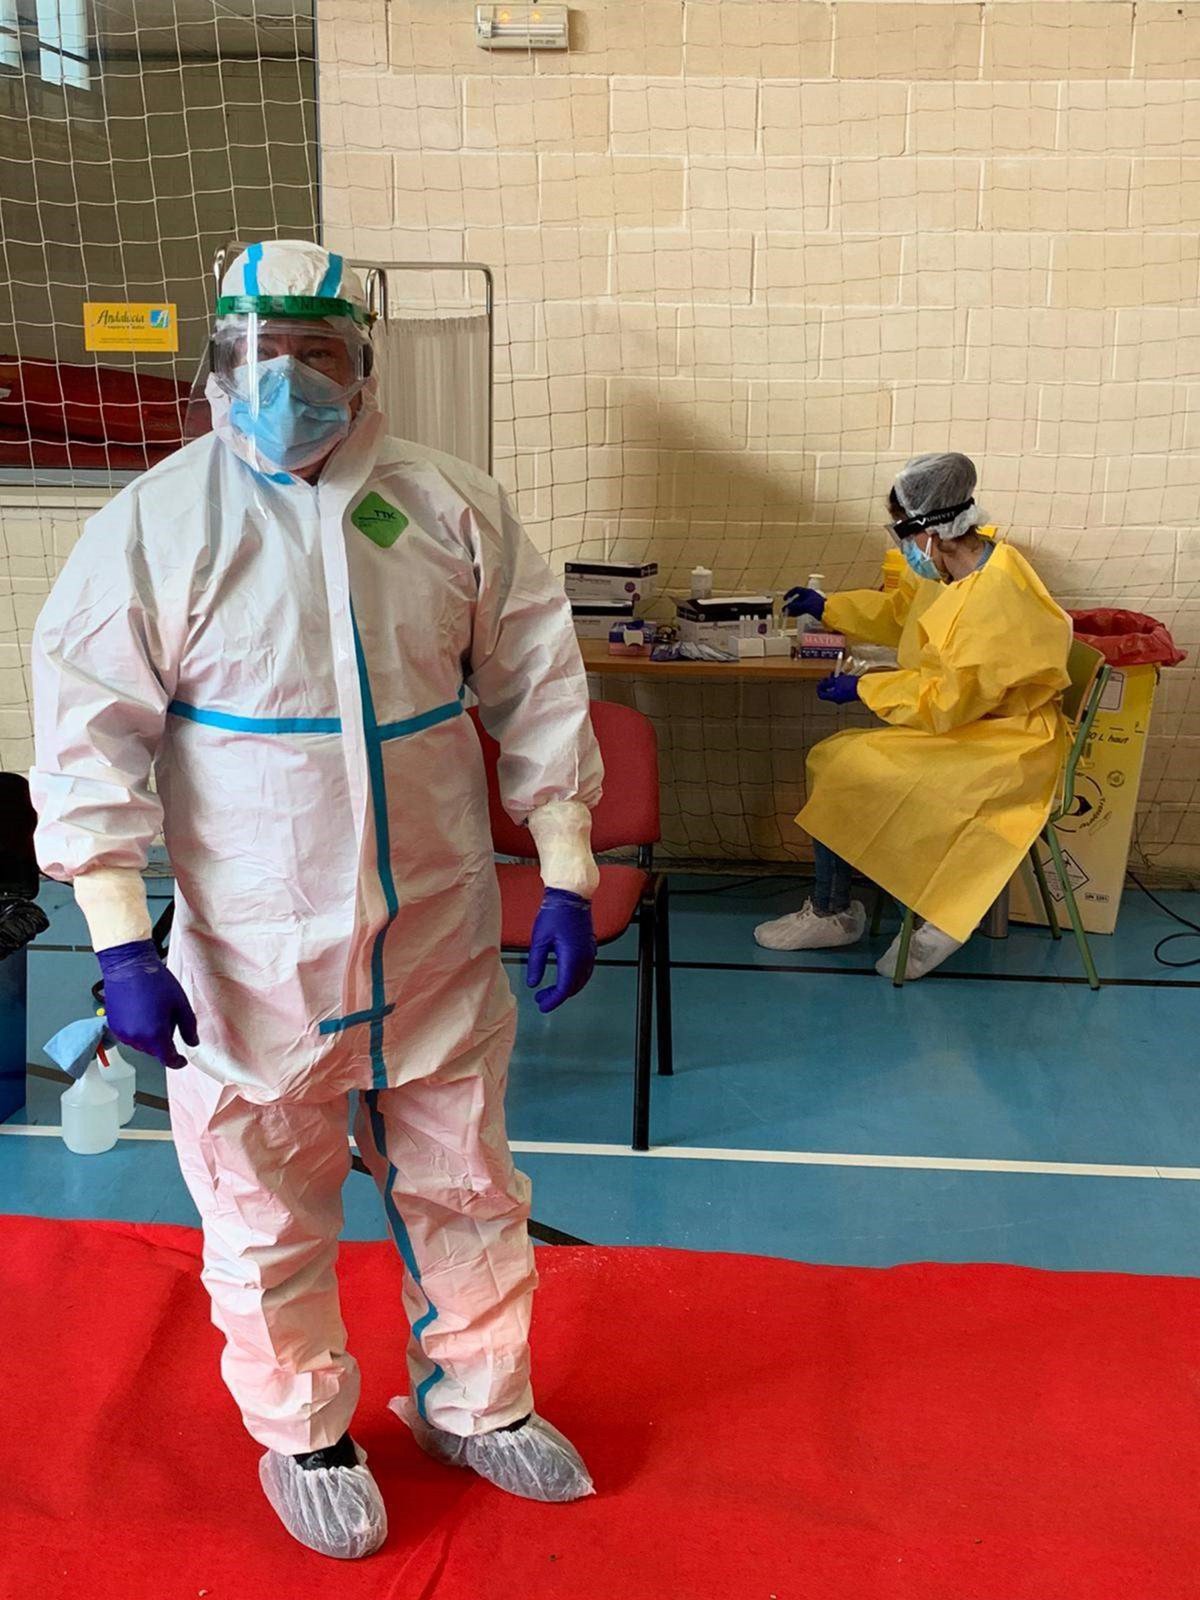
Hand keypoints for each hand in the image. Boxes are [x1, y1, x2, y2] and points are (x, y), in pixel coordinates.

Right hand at [96, 939, 198, 1067]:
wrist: (128, 966)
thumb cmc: (155, 982)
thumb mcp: (181, 1005)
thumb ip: (189, 1028)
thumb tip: (193, 1043)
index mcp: (155, 1036)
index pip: (167, 1060)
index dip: (177, 1062)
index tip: (182, 1060)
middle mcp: (137, 1039)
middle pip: (155, 1051)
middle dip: (164, 1041)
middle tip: (169, 1017)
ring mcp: (123, 1033)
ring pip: (142, 1044)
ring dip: (150, 1036)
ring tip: (154, 1011)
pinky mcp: (113, 1025)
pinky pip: (130, 1035)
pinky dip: (138, 1030)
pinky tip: (142, 1011)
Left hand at [527, 889, 596, 1014]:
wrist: (571, 896)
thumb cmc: (554, 914)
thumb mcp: (539, 940)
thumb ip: (536, 964)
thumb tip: (533, 983)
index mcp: (571, 957)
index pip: (564, 988)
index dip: (553, 1000)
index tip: (541, 1005)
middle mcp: (584, 958)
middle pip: (574, 987)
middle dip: (557, 996)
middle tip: (540, 998)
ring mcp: (589, 953)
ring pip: (581, 980)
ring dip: (567, 989)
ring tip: (549, 991)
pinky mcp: (590, 948)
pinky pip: (585, 971)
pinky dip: (574, 979)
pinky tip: (563, 977)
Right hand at [782, 586, 824, 620]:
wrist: (827, 612)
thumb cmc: (818, 605)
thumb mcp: (804, 605)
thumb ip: (794, 606)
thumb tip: (786, 607)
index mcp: (807, 592)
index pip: (796, 590)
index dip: (789, 593)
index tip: (785, 599)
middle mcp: (808, 596)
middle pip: (797, 599)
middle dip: (790, 604)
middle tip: (785, 610)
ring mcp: (810, 602)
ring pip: (799, 605)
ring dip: (793, 609)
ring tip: (787, 614)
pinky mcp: (812, 609)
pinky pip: (802, 610)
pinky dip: (797, 612)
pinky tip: (793, 615)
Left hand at [816, 672, 859, 704]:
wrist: (865, 688)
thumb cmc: (850, 684)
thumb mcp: (837, 681)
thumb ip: (828, 682)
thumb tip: (822, 683)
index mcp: (833, 697)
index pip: (821, 695)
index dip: (819, 687)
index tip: (822, 680)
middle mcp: (838, 699)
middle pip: (829, 691)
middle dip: (829, 682)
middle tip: (831, 675)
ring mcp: (845, 697)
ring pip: (837, 688)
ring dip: (836, 680)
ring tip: (839, 672)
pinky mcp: (851, 694)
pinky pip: (843, 688)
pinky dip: (842, 682)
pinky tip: (845, 675)